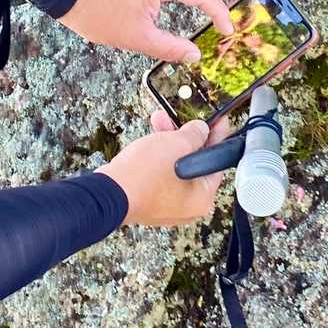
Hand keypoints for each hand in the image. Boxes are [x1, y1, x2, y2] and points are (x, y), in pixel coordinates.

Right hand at [96, 113, 233, 226]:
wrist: (110, 191)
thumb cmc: (145, 175)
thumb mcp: (178, 143)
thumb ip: (196, 134)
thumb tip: (201, 130)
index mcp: (202, 198)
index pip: (216, 162)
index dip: (217, 137)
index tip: (218, 123)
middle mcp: (187, 207)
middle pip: (194, 163)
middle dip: (185, 136)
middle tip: (184, 120)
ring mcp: (166, 206)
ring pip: (175, 166)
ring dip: (168, 142)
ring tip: (159, 120)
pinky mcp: (149, 201)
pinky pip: (160, 174)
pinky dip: (157, 157)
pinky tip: (150, 140)